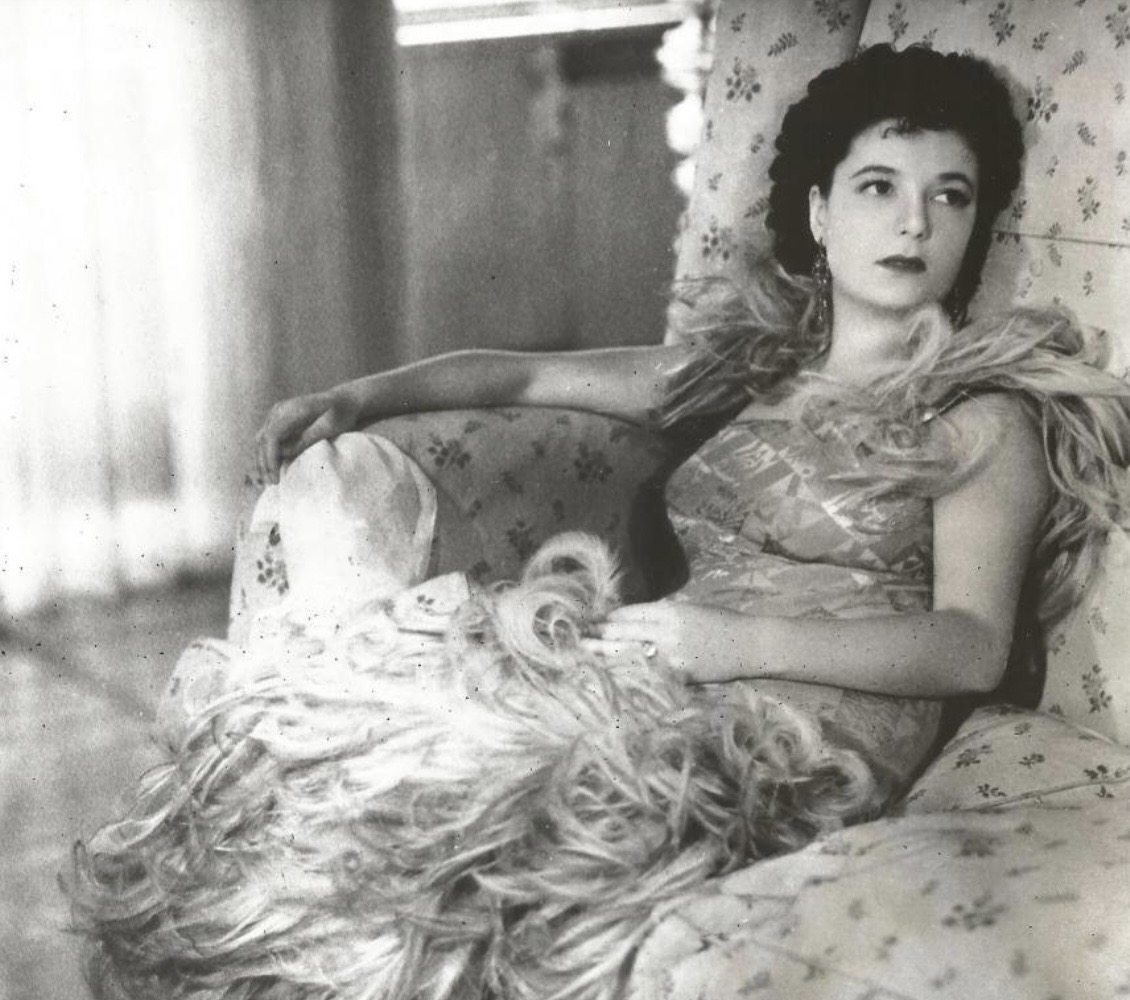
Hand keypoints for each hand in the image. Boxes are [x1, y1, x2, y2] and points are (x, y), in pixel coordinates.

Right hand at [254, 389, 361, 483]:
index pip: (272, 436)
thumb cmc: (341, 413)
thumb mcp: (328, 428)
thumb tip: (284, 457)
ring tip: (267, 481)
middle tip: (271, 484)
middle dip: (264, 464)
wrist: (345, 401)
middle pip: (262, 439)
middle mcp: (280, 410)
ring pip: (261, 441)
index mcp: (291, 409)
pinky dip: (267, 456)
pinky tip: (270, 472)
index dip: (271, 458)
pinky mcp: (279, 422)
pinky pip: (268, 441)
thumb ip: (306, 440)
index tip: (275, 477)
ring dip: (262, 462)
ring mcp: (278, 415)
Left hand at [589, 601, 753, 682]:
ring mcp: (672, 656)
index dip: (605, 619)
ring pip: (627, 656)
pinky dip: (628, 674)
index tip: (588, 622)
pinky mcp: (679, 676)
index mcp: (669, 611)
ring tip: (582, 655)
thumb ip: (661, 613)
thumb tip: (629, 619)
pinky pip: (647, 675)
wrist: (751, 644)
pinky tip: (611, 676)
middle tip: (574, 639)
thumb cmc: (721, 622)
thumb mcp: (690, 608)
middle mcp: (667, 632)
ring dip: (602, 655)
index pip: (626, 614)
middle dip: (596, 637)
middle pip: (620, 634)